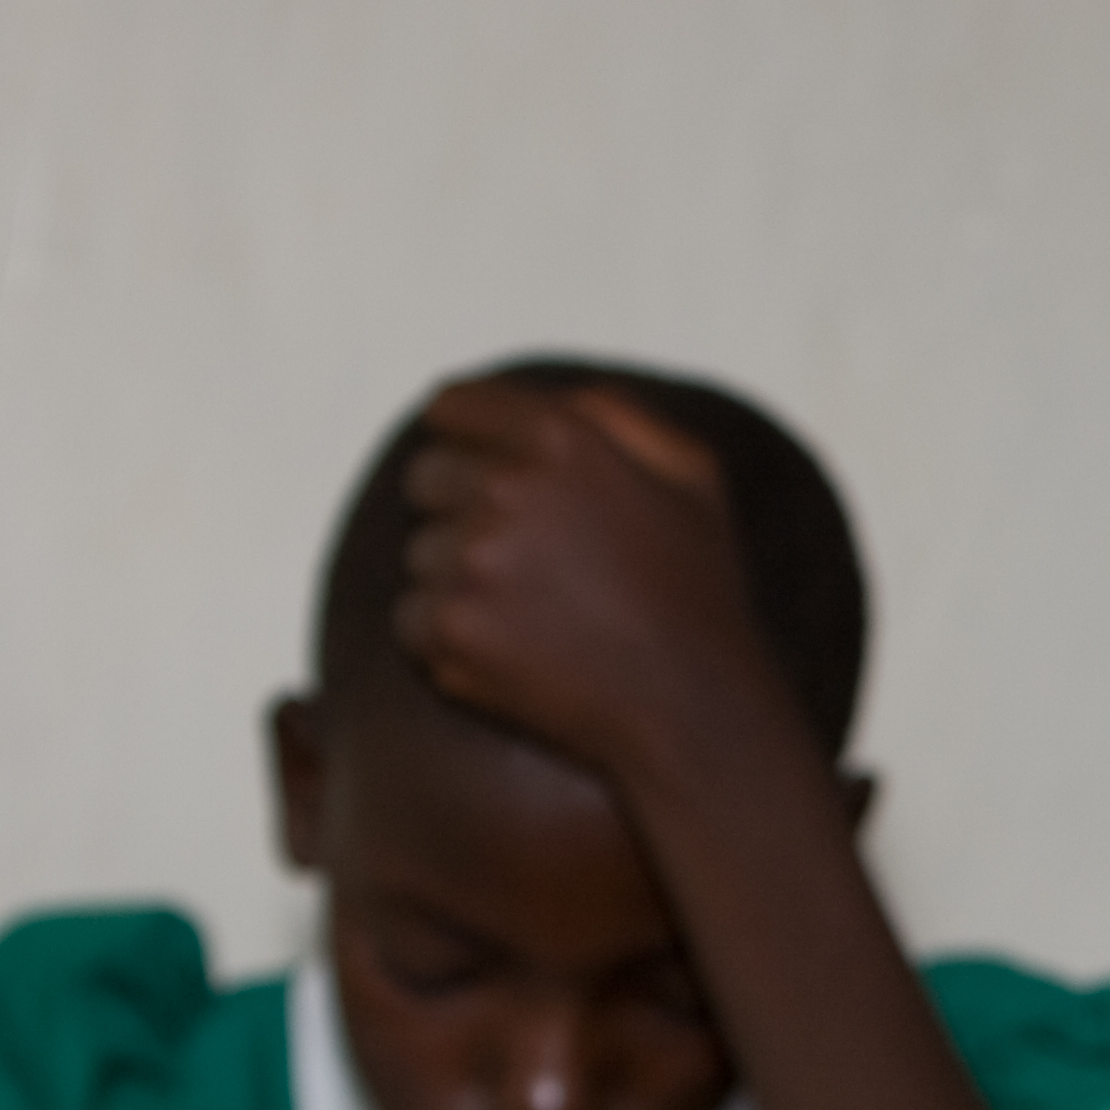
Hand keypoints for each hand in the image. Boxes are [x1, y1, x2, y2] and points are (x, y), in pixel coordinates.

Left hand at [391, 377, 798, 782]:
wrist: (695, 713)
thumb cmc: (699, 592)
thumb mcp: (691, 475)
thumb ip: (614, 415)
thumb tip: (549, 396)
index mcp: (561, 436)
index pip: (451, 406)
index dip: (459, 435)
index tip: (470, 465)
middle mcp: (508, 487)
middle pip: (425, 477)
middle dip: (458, 509)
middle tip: (517, 559)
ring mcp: (472, 561)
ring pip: (419, 554)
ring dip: (458, 581)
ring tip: (534, 618)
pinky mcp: (449, 630)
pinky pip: (410, 620)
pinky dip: (448, 639)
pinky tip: (513, 655)